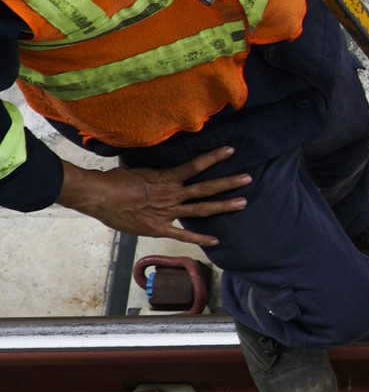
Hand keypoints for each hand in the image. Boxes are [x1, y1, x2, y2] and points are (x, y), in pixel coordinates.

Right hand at [55, 146, 249, 246]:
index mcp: (167, 178)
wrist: (98, 196)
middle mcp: (172, 194)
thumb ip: (147, 167)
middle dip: (229, 183)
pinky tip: (216, 240)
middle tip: (248, 178)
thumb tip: (146, 159)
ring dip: (224, 205)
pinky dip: (200, 238)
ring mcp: (168, 212)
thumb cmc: (112, 180)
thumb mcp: (133, 168)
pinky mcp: (159, 227)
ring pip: (202, 208)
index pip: (196, 165)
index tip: (231, 150)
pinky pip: (184, 234)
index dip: (214, 157)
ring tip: (243, 202)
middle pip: (206, 188)